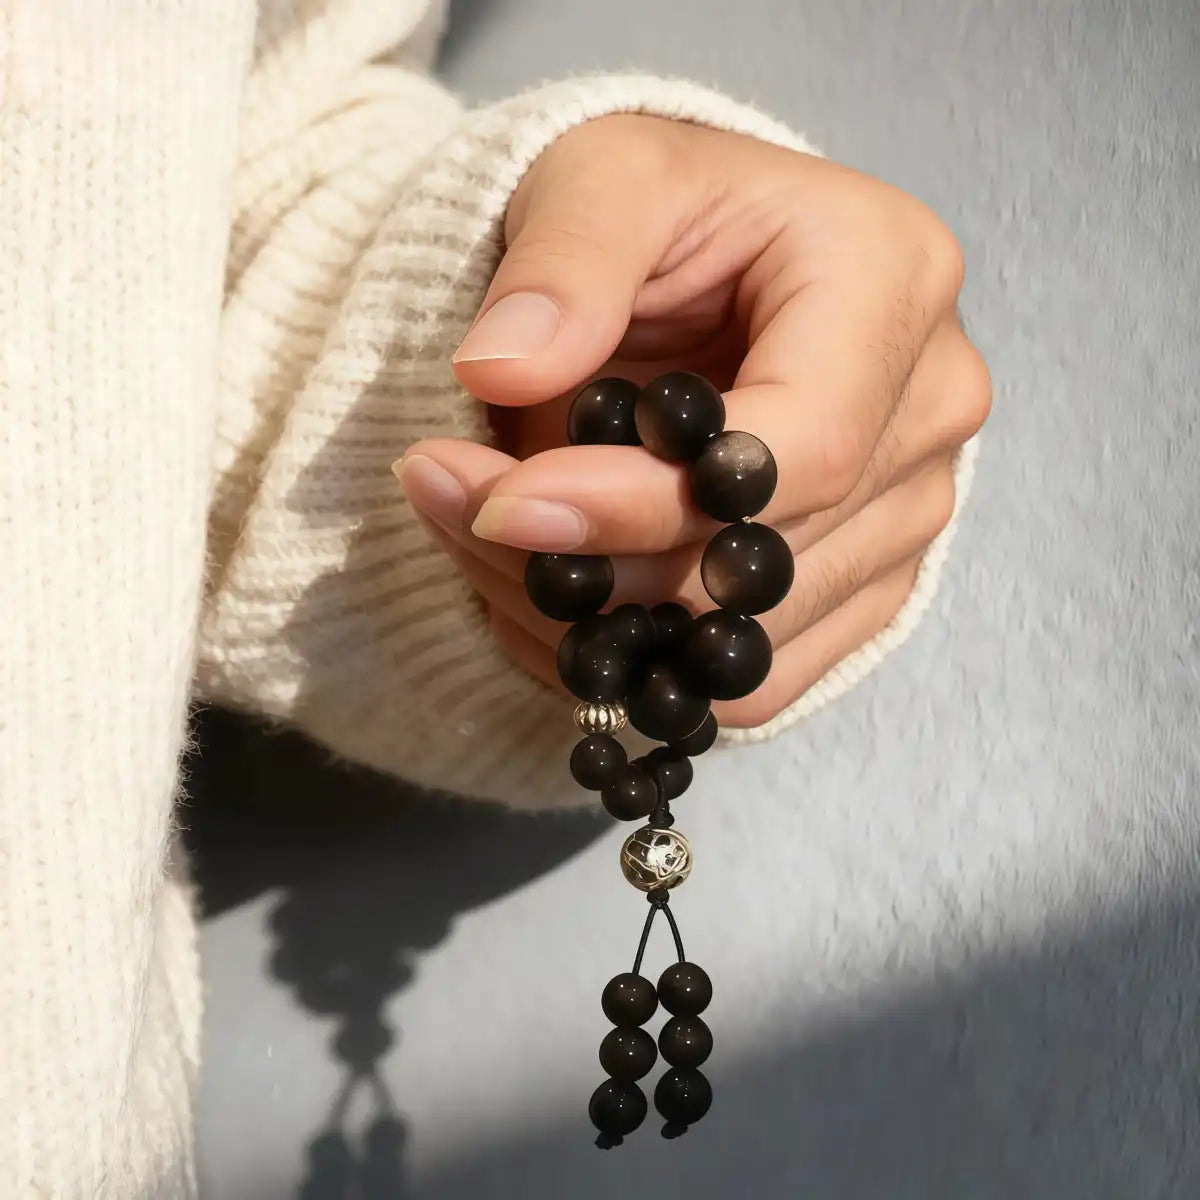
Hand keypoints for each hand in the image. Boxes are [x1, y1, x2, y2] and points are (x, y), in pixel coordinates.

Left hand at [396, 114, 989, 726]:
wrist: (704, 265)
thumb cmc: (660, 205)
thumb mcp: (602, 178)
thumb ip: (560, 266)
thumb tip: (497, 371)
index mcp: (895, 287)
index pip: (797, 450)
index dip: (644, 504)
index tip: (505, 505)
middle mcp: (929, 413)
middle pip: (761, 568)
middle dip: (584, 569)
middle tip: (456, 511)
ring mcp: (909, 515)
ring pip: (745, 647)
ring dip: (590, 627)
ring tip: (486, 548)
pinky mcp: (866, 587)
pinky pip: (754, 683)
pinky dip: (641, 666)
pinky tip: (559, 604)